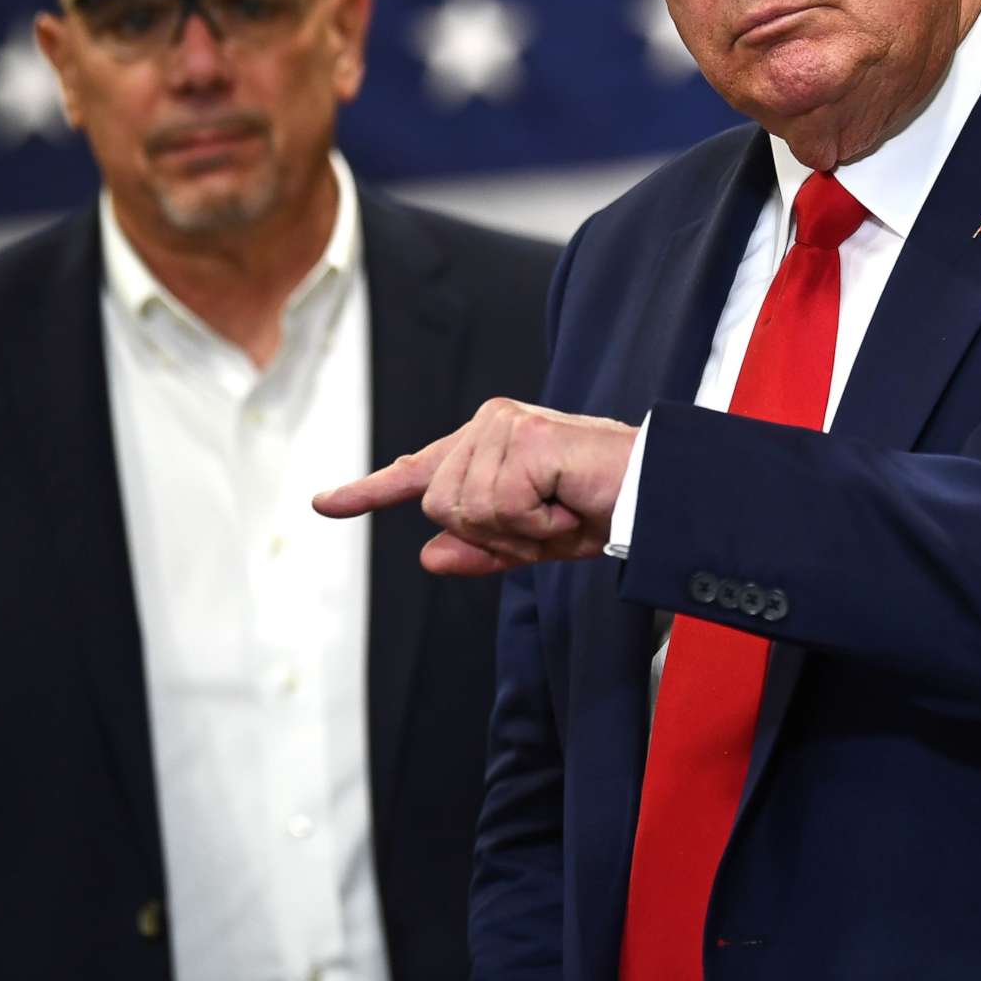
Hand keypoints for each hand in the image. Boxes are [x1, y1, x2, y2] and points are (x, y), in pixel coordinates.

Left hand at [314, 397, 639, 576]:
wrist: (655, 494)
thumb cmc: (603, 509)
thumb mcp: (531, 541)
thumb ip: (479, 549)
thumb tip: (427, 556)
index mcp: (487, 445)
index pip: (418, 473)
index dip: (367, 491)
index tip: (324, 504)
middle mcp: (488, 424)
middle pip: (438, 507)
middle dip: (493, 535)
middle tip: (549, 519)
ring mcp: (503, 425)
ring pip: (463, 511)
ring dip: (518, 529)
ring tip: (561, 508)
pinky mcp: (523, 438)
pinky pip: (497, 507)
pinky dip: (535, 523)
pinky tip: (566, 501)